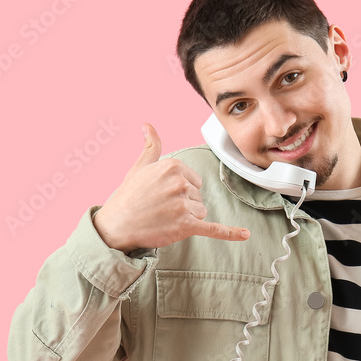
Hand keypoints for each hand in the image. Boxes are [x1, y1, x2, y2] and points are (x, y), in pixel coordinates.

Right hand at [92, 123, 250, 252]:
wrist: (116, 226)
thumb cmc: (127, 197)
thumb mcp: (139, 167)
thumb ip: (150, 145)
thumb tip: (147, 125)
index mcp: (174, 166)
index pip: (194, 180)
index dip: (179, 190)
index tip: (161, 195)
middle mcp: (180, 183)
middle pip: (198, 197)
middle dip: (183, 205)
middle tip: (159, 208)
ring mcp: (184, 205)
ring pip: (200, 212)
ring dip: (186, 219)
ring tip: (163, 218)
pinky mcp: (185, 226)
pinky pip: (213, 229)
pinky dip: (230, 233)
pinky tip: (244, 235)